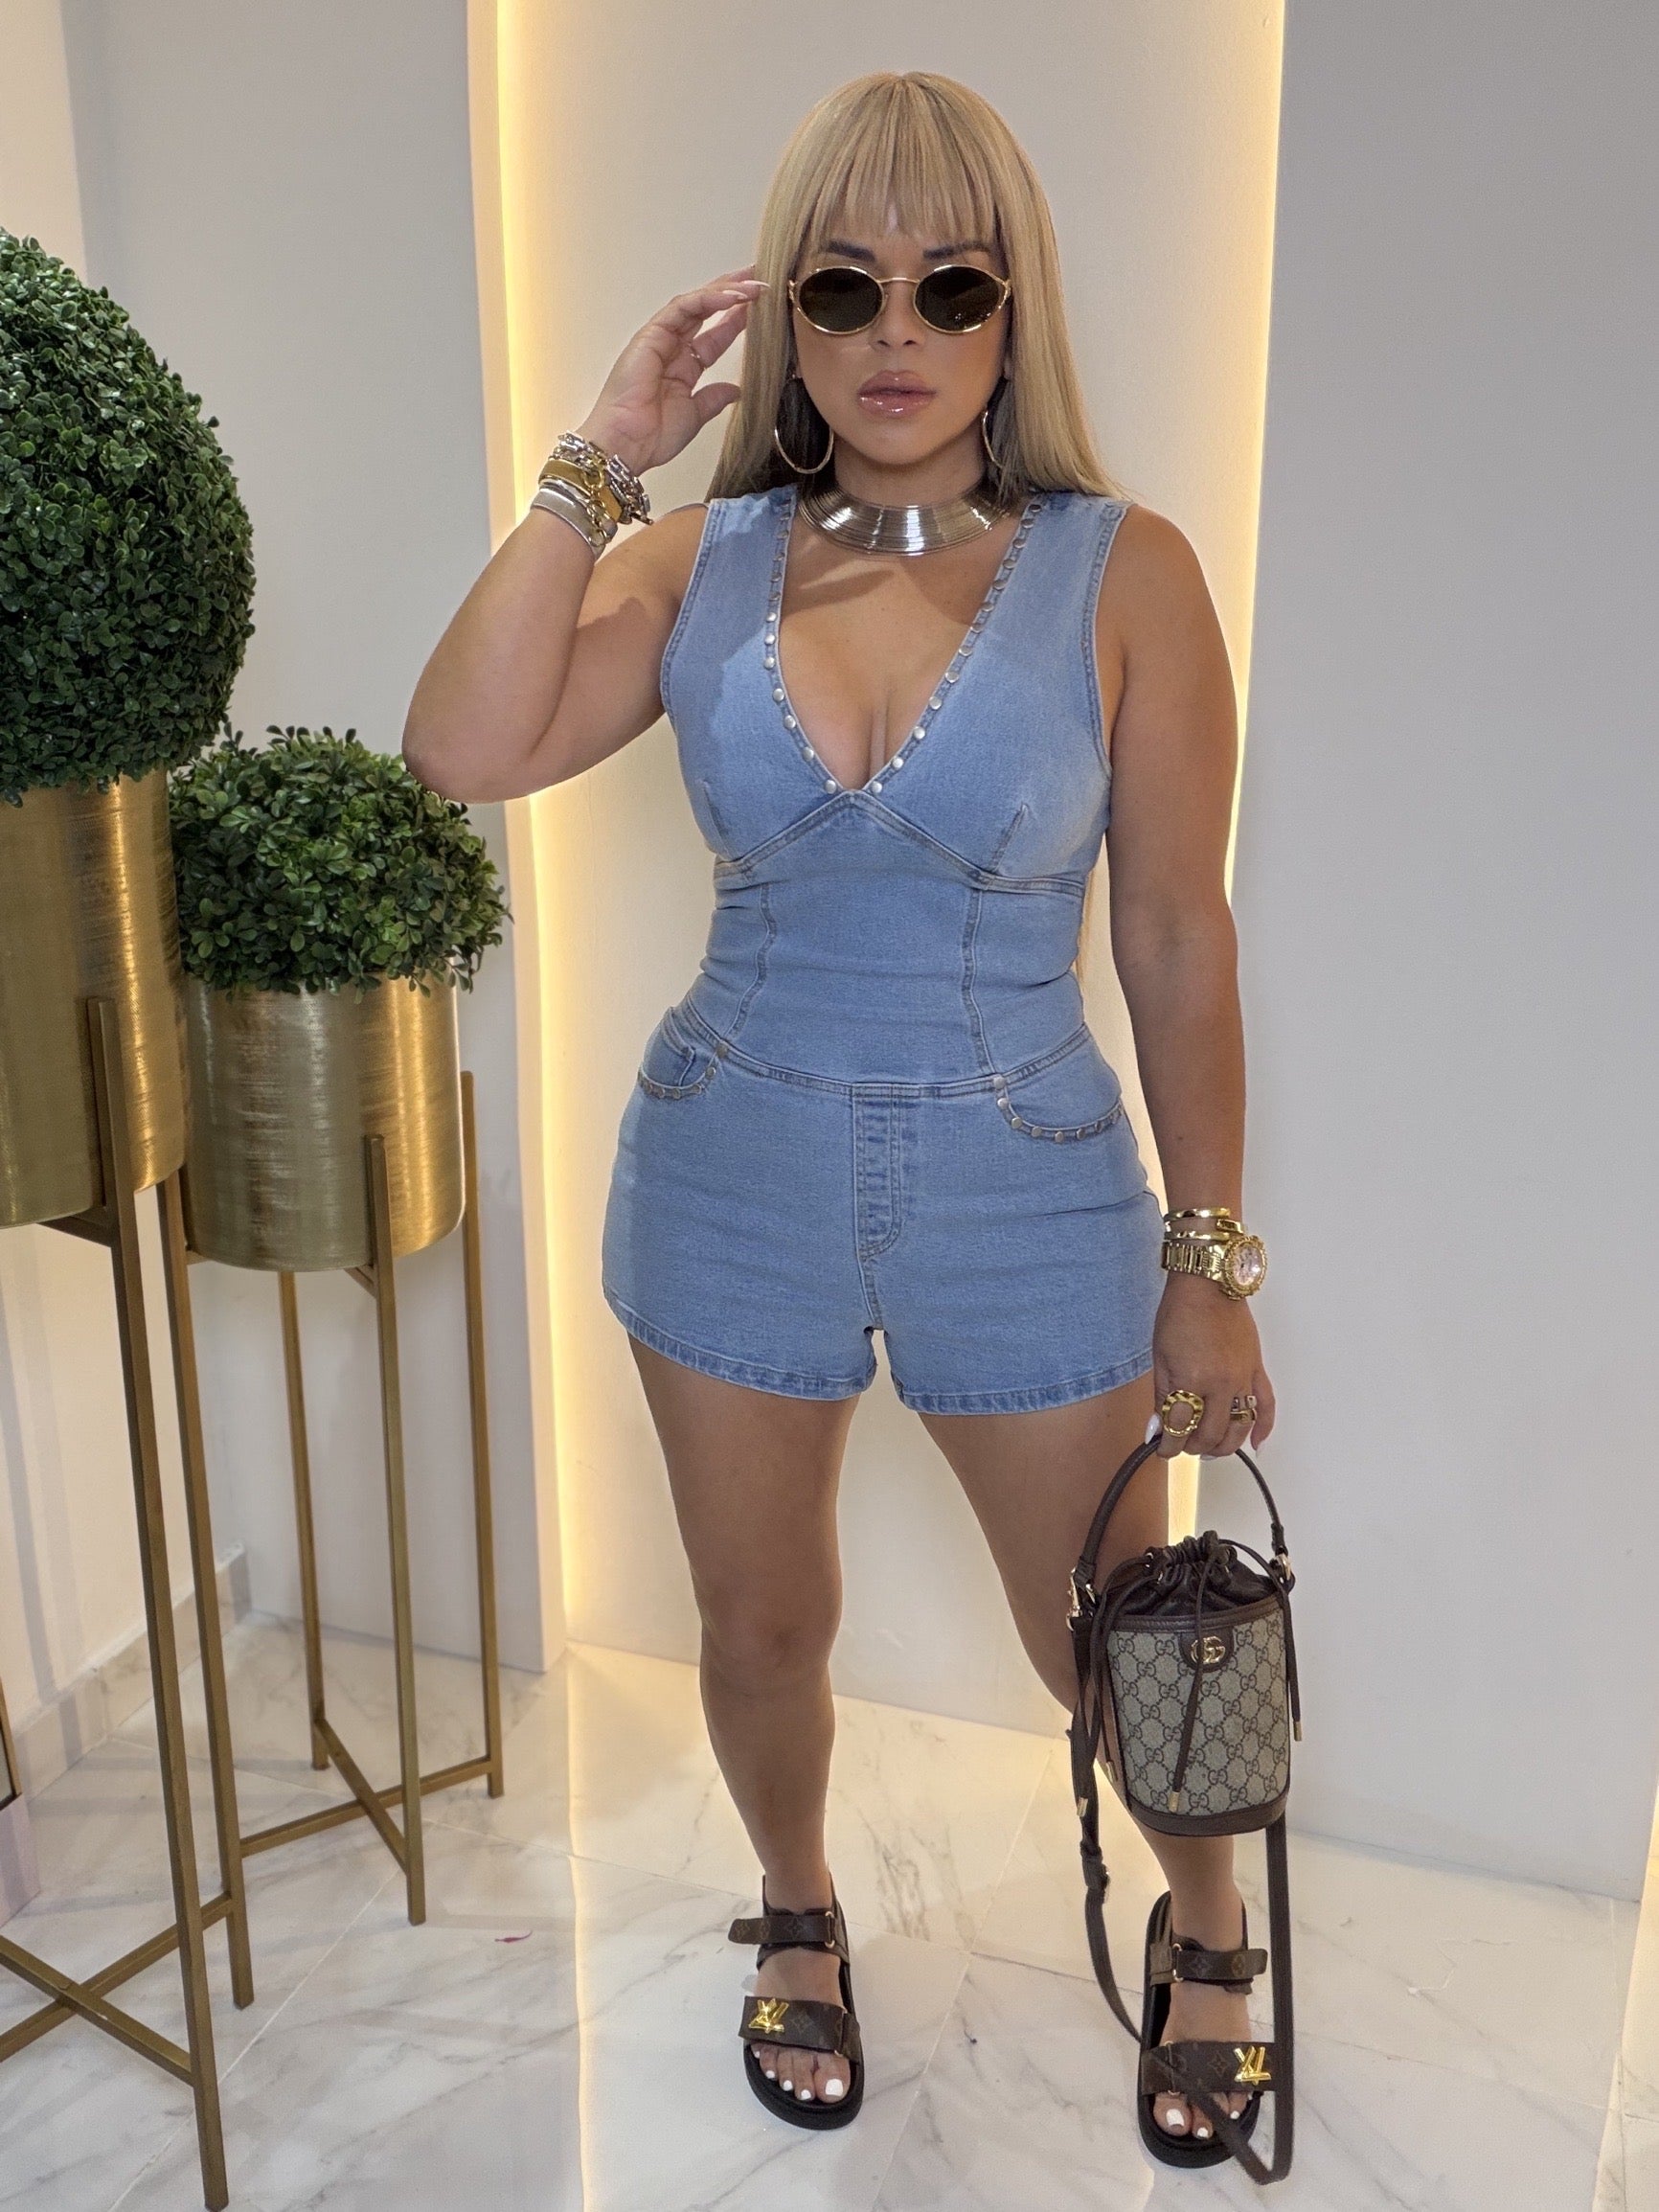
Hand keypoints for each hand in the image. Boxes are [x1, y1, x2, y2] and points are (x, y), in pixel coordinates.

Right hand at [576, 265, 767, 478]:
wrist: (627, 445)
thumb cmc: (650, 436)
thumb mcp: (695, 415)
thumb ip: (713, 399)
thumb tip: (735, 390)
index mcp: (681, 368)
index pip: (713, 336)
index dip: (735, 321)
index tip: (759, 309)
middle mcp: (670, 349)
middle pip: (705, 312)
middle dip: (733, 294)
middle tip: (759, 281)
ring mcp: (660, 338)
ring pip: (696, 303)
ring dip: (725, 291)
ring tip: (753, 286)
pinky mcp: (651, 333)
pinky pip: (683, 307)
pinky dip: (708, 299)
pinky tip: (732, 298)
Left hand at [1149, 1273, 1275, 1458]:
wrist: (1209, 1285)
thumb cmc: (1181, 1313)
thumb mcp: (1160, 1356)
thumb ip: (1161, 1395)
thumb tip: (1156, 1428)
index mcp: (1192, 1379)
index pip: (1179, 1427)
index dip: (1167, 1445)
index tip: (1161, 1449)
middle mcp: (1221, 1384)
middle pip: (1210, 1433)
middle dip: (1192, 1446)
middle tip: (1181, 1445)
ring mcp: (1243, 1378)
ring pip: (1239, 1427)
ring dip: (1224, 1446)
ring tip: (1208, 1450)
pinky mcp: (1256, 1370)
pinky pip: (1266, 1405)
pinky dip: (1263, 1428)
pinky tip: (1255, 1444)